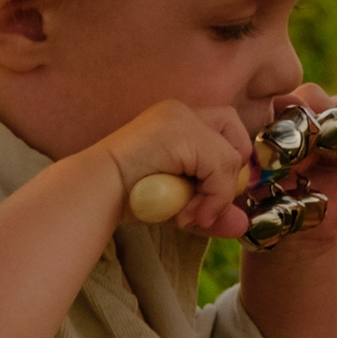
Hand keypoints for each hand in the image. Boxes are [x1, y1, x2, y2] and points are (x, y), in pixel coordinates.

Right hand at [98, 100, 252, 237]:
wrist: (93, 195)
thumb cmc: (127, 198)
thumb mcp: (178, 203)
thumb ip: (211, 210)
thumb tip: (243, 225)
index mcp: (177, 121)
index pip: (225, 132)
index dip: (228, 167)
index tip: (211, 201)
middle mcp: (180, 112)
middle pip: (234, 131)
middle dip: (231, 172)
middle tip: (207, 204)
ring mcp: (181, 119)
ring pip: (230, 155)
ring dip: (218, 194)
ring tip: (189, 216)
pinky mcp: (182, 133)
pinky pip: (220, 166)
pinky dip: (213, 196)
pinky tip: (186, 215)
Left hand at [264, 83, 336, 244]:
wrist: (290, 234)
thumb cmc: (259, 211)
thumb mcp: (248, 191)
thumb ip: (250, 173)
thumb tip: (251, 162)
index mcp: (267, 127)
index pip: (275, 99)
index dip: (285, 104)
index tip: (291, 122)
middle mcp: (296, 124)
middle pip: (310, 94)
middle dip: (318, 106)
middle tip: (318, 130)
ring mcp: (323, 135)